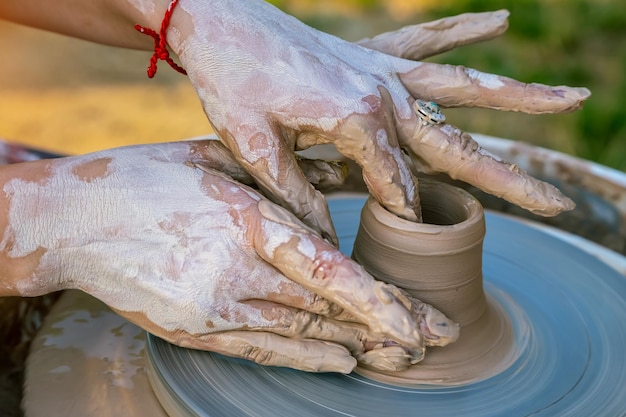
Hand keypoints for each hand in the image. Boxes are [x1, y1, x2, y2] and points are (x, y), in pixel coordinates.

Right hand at [3, 140, 457, 372]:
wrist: (71, 224)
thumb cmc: (145, 179)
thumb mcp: (216, 159)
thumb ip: (280, 179)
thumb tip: (336, 178)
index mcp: (247, 221)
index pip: (331, 273)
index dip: (384, 303)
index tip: (425, 322)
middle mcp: (238, 272)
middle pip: (328, 311)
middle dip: (388, 328)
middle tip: (435, 341)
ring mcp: (216, 308)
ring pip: (303, 332)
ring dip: (356, 345)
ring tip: (401, 357)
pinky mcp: (196, 330)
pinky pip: (264, 349)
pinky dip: (307, 355)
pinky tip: (343, 361)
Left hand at [164, 3, 587, 242]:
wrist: (216, 16)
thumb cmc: (231, 79)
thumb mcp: (255, 148)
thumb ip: (298, 198)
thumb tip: (326, 242)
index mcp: (360, 119)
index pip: (399, 188)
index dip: (405, 218)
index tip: (411, 239)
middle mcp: (386, 92)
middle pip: (459, 147)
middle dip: (509, 182)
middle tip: (558, 206)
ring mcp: (385, 68)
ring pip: (464, 90)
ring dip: (520, 99)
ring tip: (574, 97)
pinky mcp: (373, 52)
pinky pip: (428, 40)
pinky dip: (463, 31)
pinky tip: (502, 20)